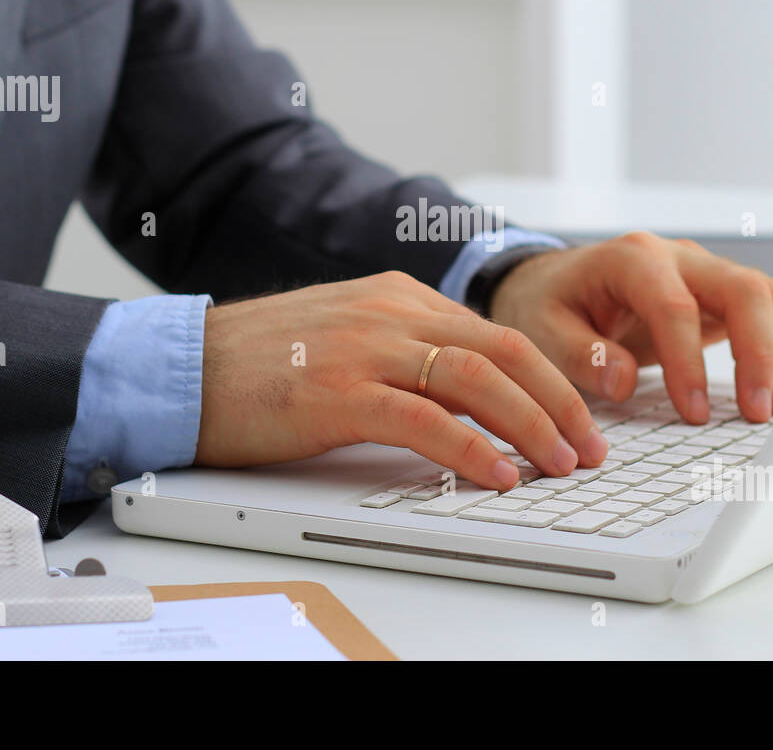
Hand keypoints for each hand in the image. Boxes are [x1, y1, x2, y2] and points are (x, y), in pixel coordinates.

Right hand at [194, 272, 607, 489]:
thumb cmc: (264, 362)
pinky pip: (425, 419)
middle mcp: (391, 311)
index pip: (497, 333)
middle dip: (560, 402)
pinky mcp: (338, 391)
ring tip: (560, 465)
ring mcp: (366, 347)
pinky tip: (498, 475)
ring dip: (532, 425)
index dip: (550, 378)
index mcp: (399, 297)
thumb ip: (408, 353)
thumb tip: (470, 399)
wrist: (184, 366)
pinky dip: (472, 450)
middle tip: (589, 447)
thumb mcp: (349, 337)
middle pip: (505, 349)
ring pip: (478, 378)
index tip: (576, 418)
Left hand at [488, 232, 772, 423]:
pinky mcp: (719, 296)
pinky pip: (767, 313)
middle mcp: (677, 257)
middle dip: (760, 352)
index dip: (690, 361)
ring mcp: (704, 272)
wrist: (557, 282)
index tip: (694, 412)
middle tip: (761, 411)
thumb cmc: (549, 304)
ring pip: (767, 297)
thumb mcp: (541, 329)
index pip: (674, 306)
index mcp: (631, 259)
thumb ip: (578, 354)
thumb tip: (624, 382)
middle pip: (743, 288)